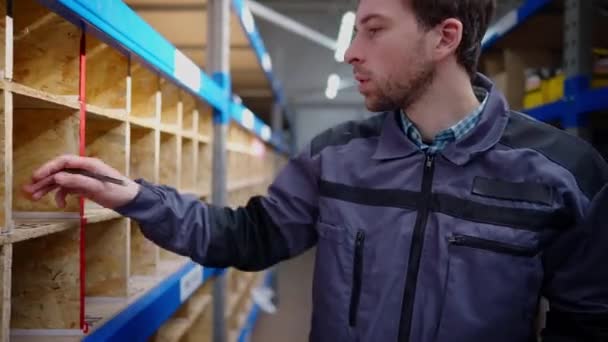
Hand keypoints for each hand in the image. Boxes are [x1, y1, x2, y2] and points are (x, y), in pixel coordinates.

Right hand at [23, 155, 139, 208]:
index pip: (64, 162)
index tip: (36, 177)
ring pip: (61, 180)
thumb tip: (57, 178)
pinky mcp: (84, 186)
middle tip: (28, 190)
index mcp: (88, 164)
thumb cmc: (118, 191)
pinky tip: (59, 204)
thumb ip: (77, 182)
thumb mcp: (98, 187)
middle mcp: (84, 168)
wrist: (131, 200)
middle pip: (59, 171)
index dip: (48, 168)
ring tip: (34, 198)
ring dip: (48, 188)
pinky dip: (61, 195)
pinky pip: (68, 189)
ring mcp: (83, 177)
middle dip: (44, 180)